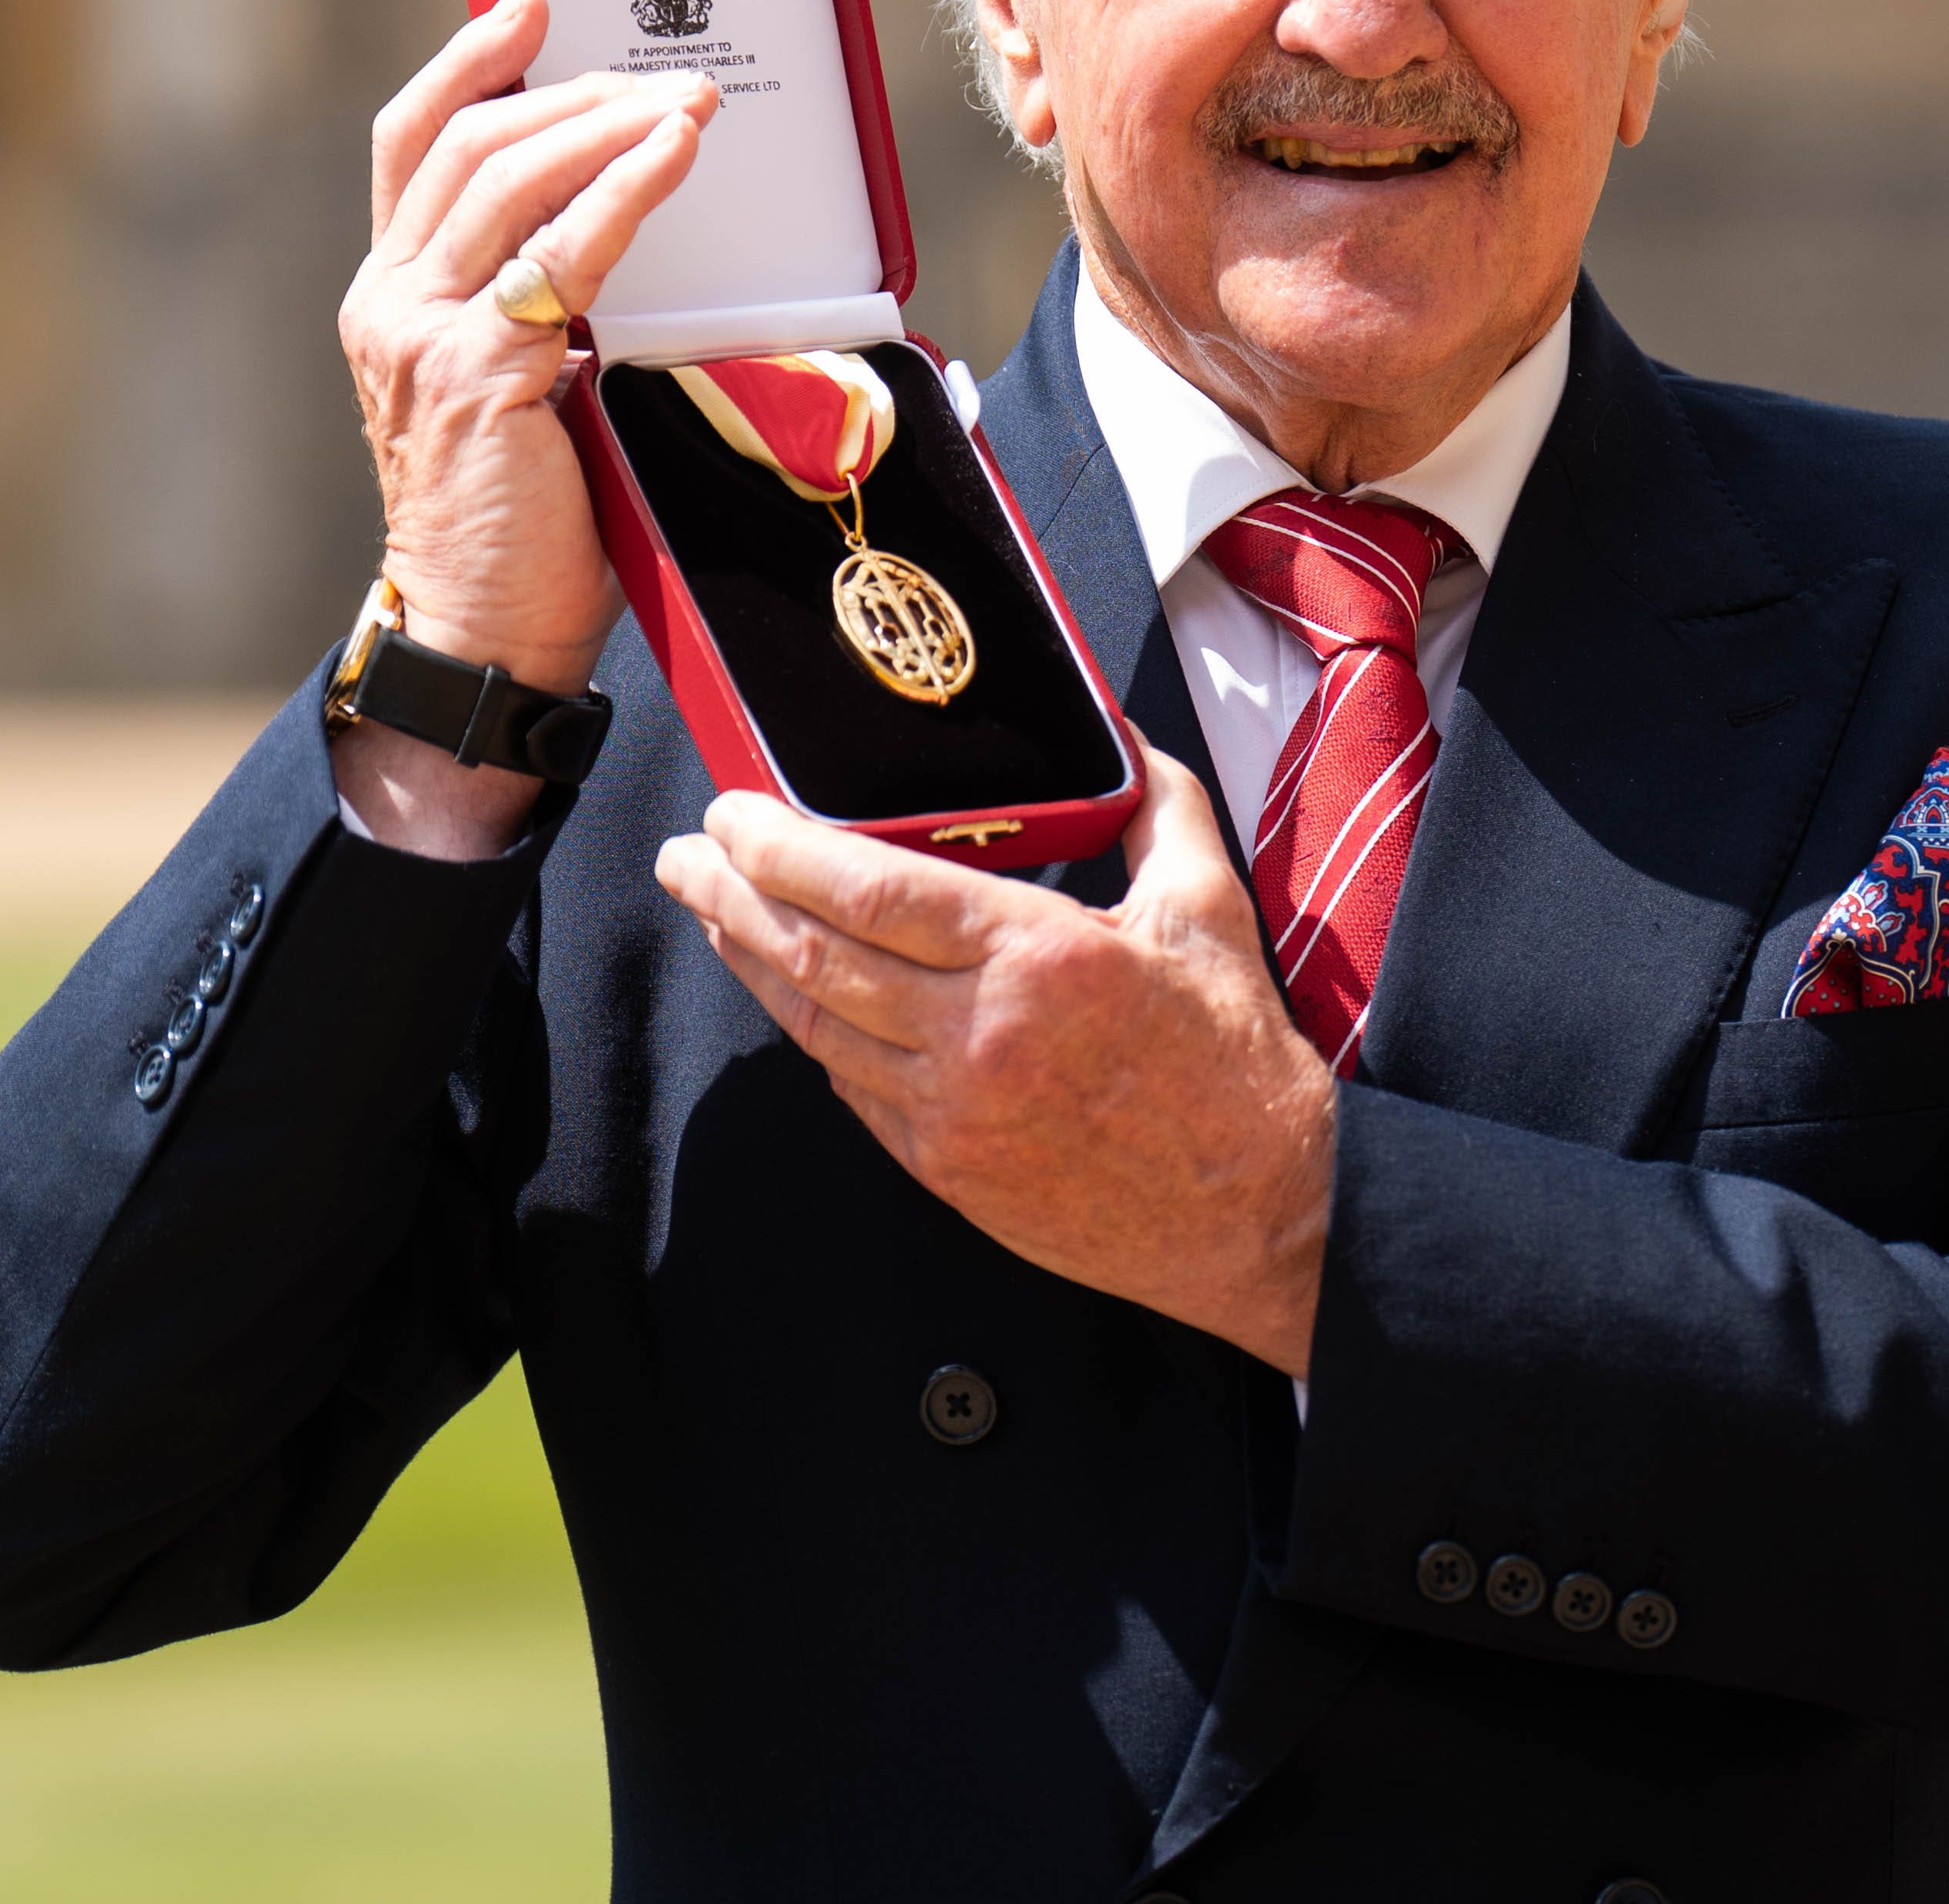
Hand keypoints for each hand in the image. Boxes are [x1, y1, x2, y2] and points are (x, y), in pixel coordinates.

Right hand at [337, 0, 713, 853]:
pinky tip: (673, 158)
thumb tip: (635, 231)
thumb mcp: (524, 390)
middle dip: (568, 90)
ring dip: (607, 126)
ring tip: (687, 100)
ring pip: (509, 181)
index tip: (528, 6)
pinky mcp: (475, 373)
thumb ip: (547, 313)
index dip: (467, 65)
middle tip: (660, 67)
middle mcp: (387, 303)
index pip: (414, 146)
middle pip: (466, 145)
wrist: (485, 637)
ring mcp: (421, 335)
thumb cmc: (527, 526)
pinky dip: (625, 195)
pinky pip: (563, 256)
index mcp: (389, 299)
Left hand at [653, 753, 1335, 1374]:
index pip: (869, 890)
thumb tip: (1119, 735)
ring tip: (710, 912)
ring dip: (748, 961)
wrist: (1263, 1213)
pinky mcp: (948, 1169)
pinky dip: (809, 1032)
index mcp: (1038, 958)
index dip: (780, 849)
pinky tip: (791, 994)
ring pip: (813, 1025)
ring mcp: (953, 1112)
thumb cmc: (1237, 1065)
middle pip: (813, 954)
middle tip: (685, 857)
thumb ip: (1156, 805)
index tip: (735, 814)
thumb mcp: (1207, 909)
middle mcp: (979, 1035)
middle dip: (729, 896)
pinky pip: (851, 1088)